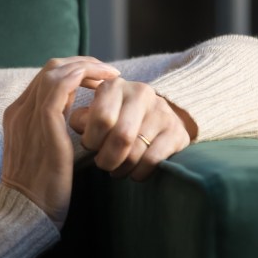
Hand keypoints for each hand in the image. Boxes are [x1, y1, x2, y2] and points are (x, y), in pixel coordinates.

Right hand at [1, 57, 120, 227]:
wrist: (25, 210)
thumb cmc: (40, 190)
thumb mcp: (43, 156)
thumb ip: (52, 135)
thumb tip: (79, 124)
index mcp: (17, 116)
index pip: (46, 80)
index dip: (74, 73)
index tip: (97, 80)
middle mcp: (20, 110)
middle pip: (50, 69)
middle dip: (82, 65)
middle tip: (107, 72)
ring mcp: (29, 114)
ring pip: (56, 71)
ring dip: (86, 67)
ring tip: (110, 74)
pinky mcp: (44, 122)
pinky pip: (61, 86)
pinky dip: (82, 76)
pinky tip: (102, 82)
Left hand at [68, 77, 194, 181]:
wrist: (155, 119)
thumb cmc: (115, 119)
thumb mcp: (94, 114)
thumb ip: (81, 119)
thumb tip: (80, 125)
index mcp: (115, 85)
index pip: (102, 118)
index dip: (92, 140)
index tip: (90, 146)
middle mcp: (141, 93)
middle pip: (121, 136)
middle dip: (107, 158)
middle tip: (102, 164)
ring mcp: (162, 112)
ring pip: (136, 151)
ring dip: (122, 168)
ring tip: (116, 169)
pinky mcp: (177, 131)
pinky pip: (153, 160)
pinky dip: (139, 172)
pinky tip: (134, 172)